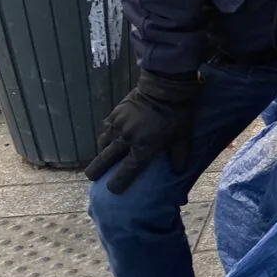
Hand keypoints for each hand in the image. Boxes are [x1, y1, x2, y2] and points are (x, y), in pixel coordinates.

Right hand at [84, 70, 203, 192]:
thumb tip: (178, 171)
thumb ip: (179, 155)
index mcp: (144, 148)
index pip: (127, 171)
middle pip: (105, 160)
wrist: (166, 86)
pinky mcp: (115, 113)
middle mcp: (127, 139)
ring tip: (101, 157)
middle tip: (92, 177)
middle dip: (96, 171)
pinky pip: (105, 129)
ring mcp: (119, 126)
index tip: (113, 190)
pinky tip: (106, 138)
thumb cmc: (178, 113)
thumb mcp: (184, 136)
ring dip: (101, 152)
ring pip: (102, 144)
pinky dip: (104, 135)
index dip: (118, 183)